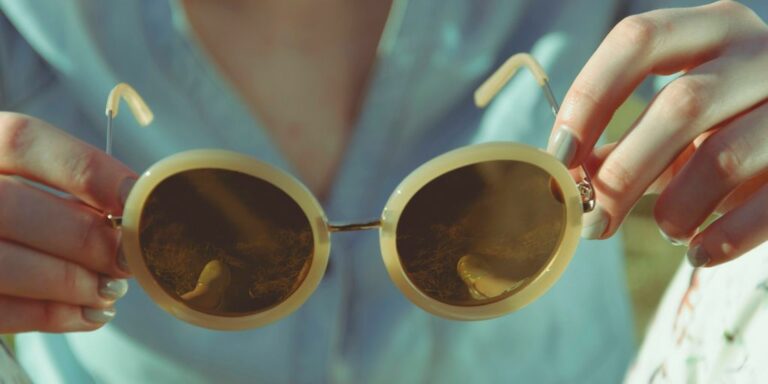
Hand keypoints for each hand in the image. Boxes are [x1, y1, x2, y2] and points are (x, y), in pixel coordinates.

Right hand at [0, 112, 135, 331]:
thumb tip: (135, 214)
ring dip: (70, 283)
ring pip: (3, 265)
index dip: (87, 170)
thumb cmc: (23, 214)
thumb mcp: (35, 183)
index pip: (23, 141)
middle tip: (126, 258)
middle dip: (83, 238)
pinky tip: (89, 314)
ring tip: (111, 290)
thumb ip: (73, 191)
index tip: (135, 197)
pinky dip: (51, 316)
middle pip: (11, 206)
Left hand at [548, 1, 767, 266]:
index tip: (559, 155)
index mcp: (713, 30)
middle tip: (593, 219)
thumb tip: (562, 179)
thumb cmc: (728, 126)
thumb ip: (620, 142)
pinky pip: (766, 207)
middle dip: (623, 172)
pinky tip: (700, 252)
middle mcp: (760, 56)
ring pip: (722, 158)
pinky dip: (722, 238)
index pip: (638, 41)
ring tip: (667, 229)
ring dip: (676, 209)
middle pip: (679, 106)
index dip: (589, 98)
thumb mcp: (676, 123)